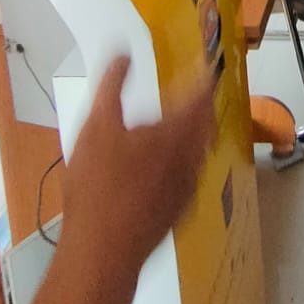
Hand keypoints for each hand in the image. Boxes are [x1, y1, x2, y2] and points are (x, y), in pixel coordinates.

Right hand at [62, 56, 215, 282]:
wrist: (102, 251)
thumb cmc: (97, 187)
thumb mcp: (96, 127)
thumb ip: (111, 86)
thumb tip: (123, 52)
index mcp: (174, 135)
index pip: (200, 98)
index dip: (205, 79)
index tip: (207, 66)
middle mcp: (188, 160)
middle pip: (205, 127)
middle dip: (203, 108)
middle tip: (198, 94)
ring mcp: (185, 189)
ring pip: (198, 154)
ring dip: (195, 135)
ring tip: (183, 126)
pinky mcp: (176, 213)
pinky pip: (188, 178)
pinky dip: (184, 162)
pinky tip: (166, 168)